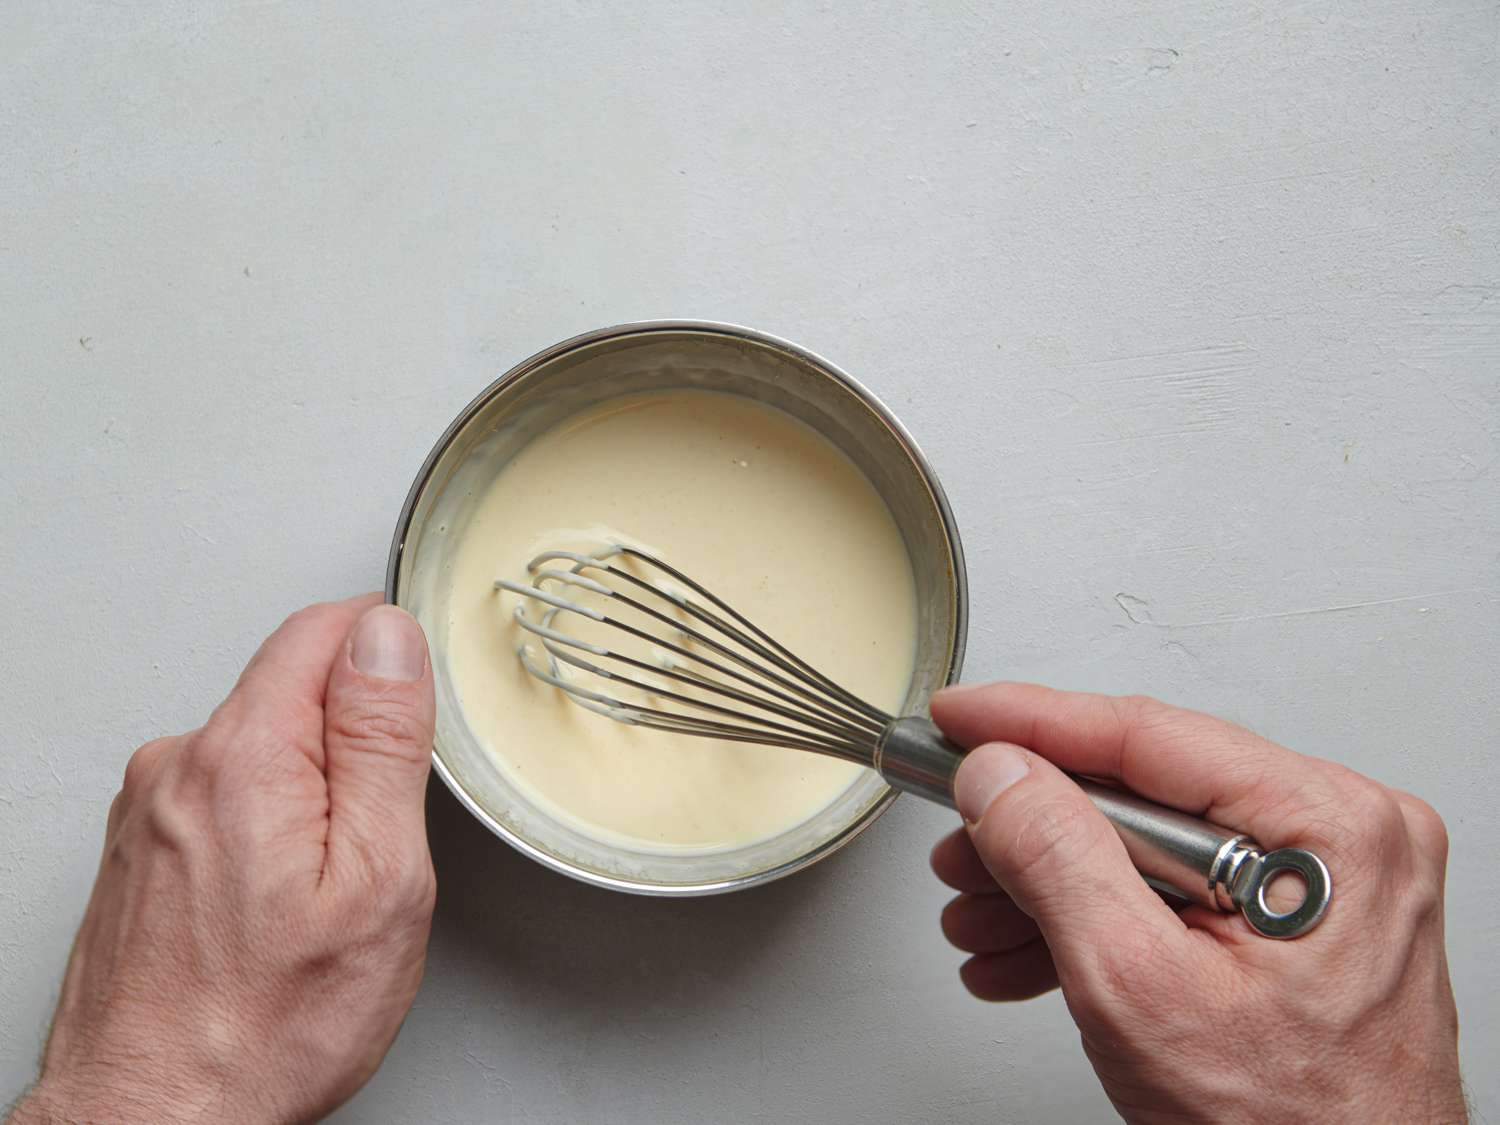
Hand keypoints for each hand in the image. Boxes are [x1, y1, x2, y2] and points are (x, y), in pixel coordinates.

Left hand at [9, 597, 436, 1124]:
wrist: (154, 1119)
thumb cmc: (266, 1025)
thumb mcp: (376, 878)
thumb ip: (382, 741)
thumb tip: (388, 637)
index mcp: (245, 755)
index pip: (321, 629)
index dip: (387, 647)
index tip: (418, 708)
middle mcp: (180, 765)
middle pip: (290, 684)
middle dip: (353, 733)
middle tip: (382, 828)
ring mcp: (150, 807)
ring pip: (260, 742)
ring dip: (310, 782)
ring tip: (328, 880)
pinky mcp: (141, 846)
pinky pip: (224, 790)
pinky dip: (268, 818)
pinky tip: (281, 896)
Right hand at [929, 683, 1463, 1123]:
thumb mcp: (1136, 986)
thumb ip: (1056, 859)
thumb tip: (999, 774)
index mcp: (1327, 827)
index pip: (1147, 735)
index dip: (1030, 722)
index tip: (960, 719)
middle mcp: (1338, 837)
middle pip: (1142, 792)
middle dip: (1032, 832)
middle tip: (959, 847)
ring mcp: (1322, 880)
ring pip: (1147, 845)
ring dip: (1052, 885)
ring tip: (982, 920)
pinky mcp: (1298, 920)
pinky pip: (1178, 889)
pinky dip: (1103, 918)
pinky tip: (1033, 951)